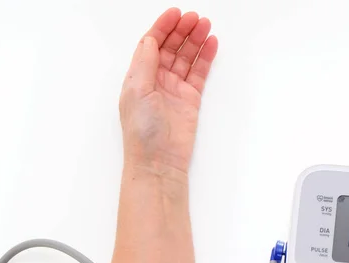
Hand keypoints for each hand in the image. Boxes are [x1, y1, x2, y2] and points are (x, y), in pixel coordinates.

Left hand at [119, 8, 217, 173]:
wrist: (159, 161)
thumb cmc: (142, 131)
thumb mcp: (137, 91)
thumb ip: (145, 63)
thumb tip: (151, 39)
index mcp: (139, 76)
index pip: (151, 44)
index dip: (162, 27)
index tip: (175, 14)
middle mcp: (156, 80)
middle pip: (170, 47)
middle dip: (181, 31)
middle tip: (195, 18)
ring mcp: (174, 89)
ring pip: (186, 58)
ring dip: (195, 41)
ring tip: (206, 25)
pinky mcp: (191, 99)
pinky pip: (199, 73)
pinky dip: (205, 58)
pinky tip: (211, 44)